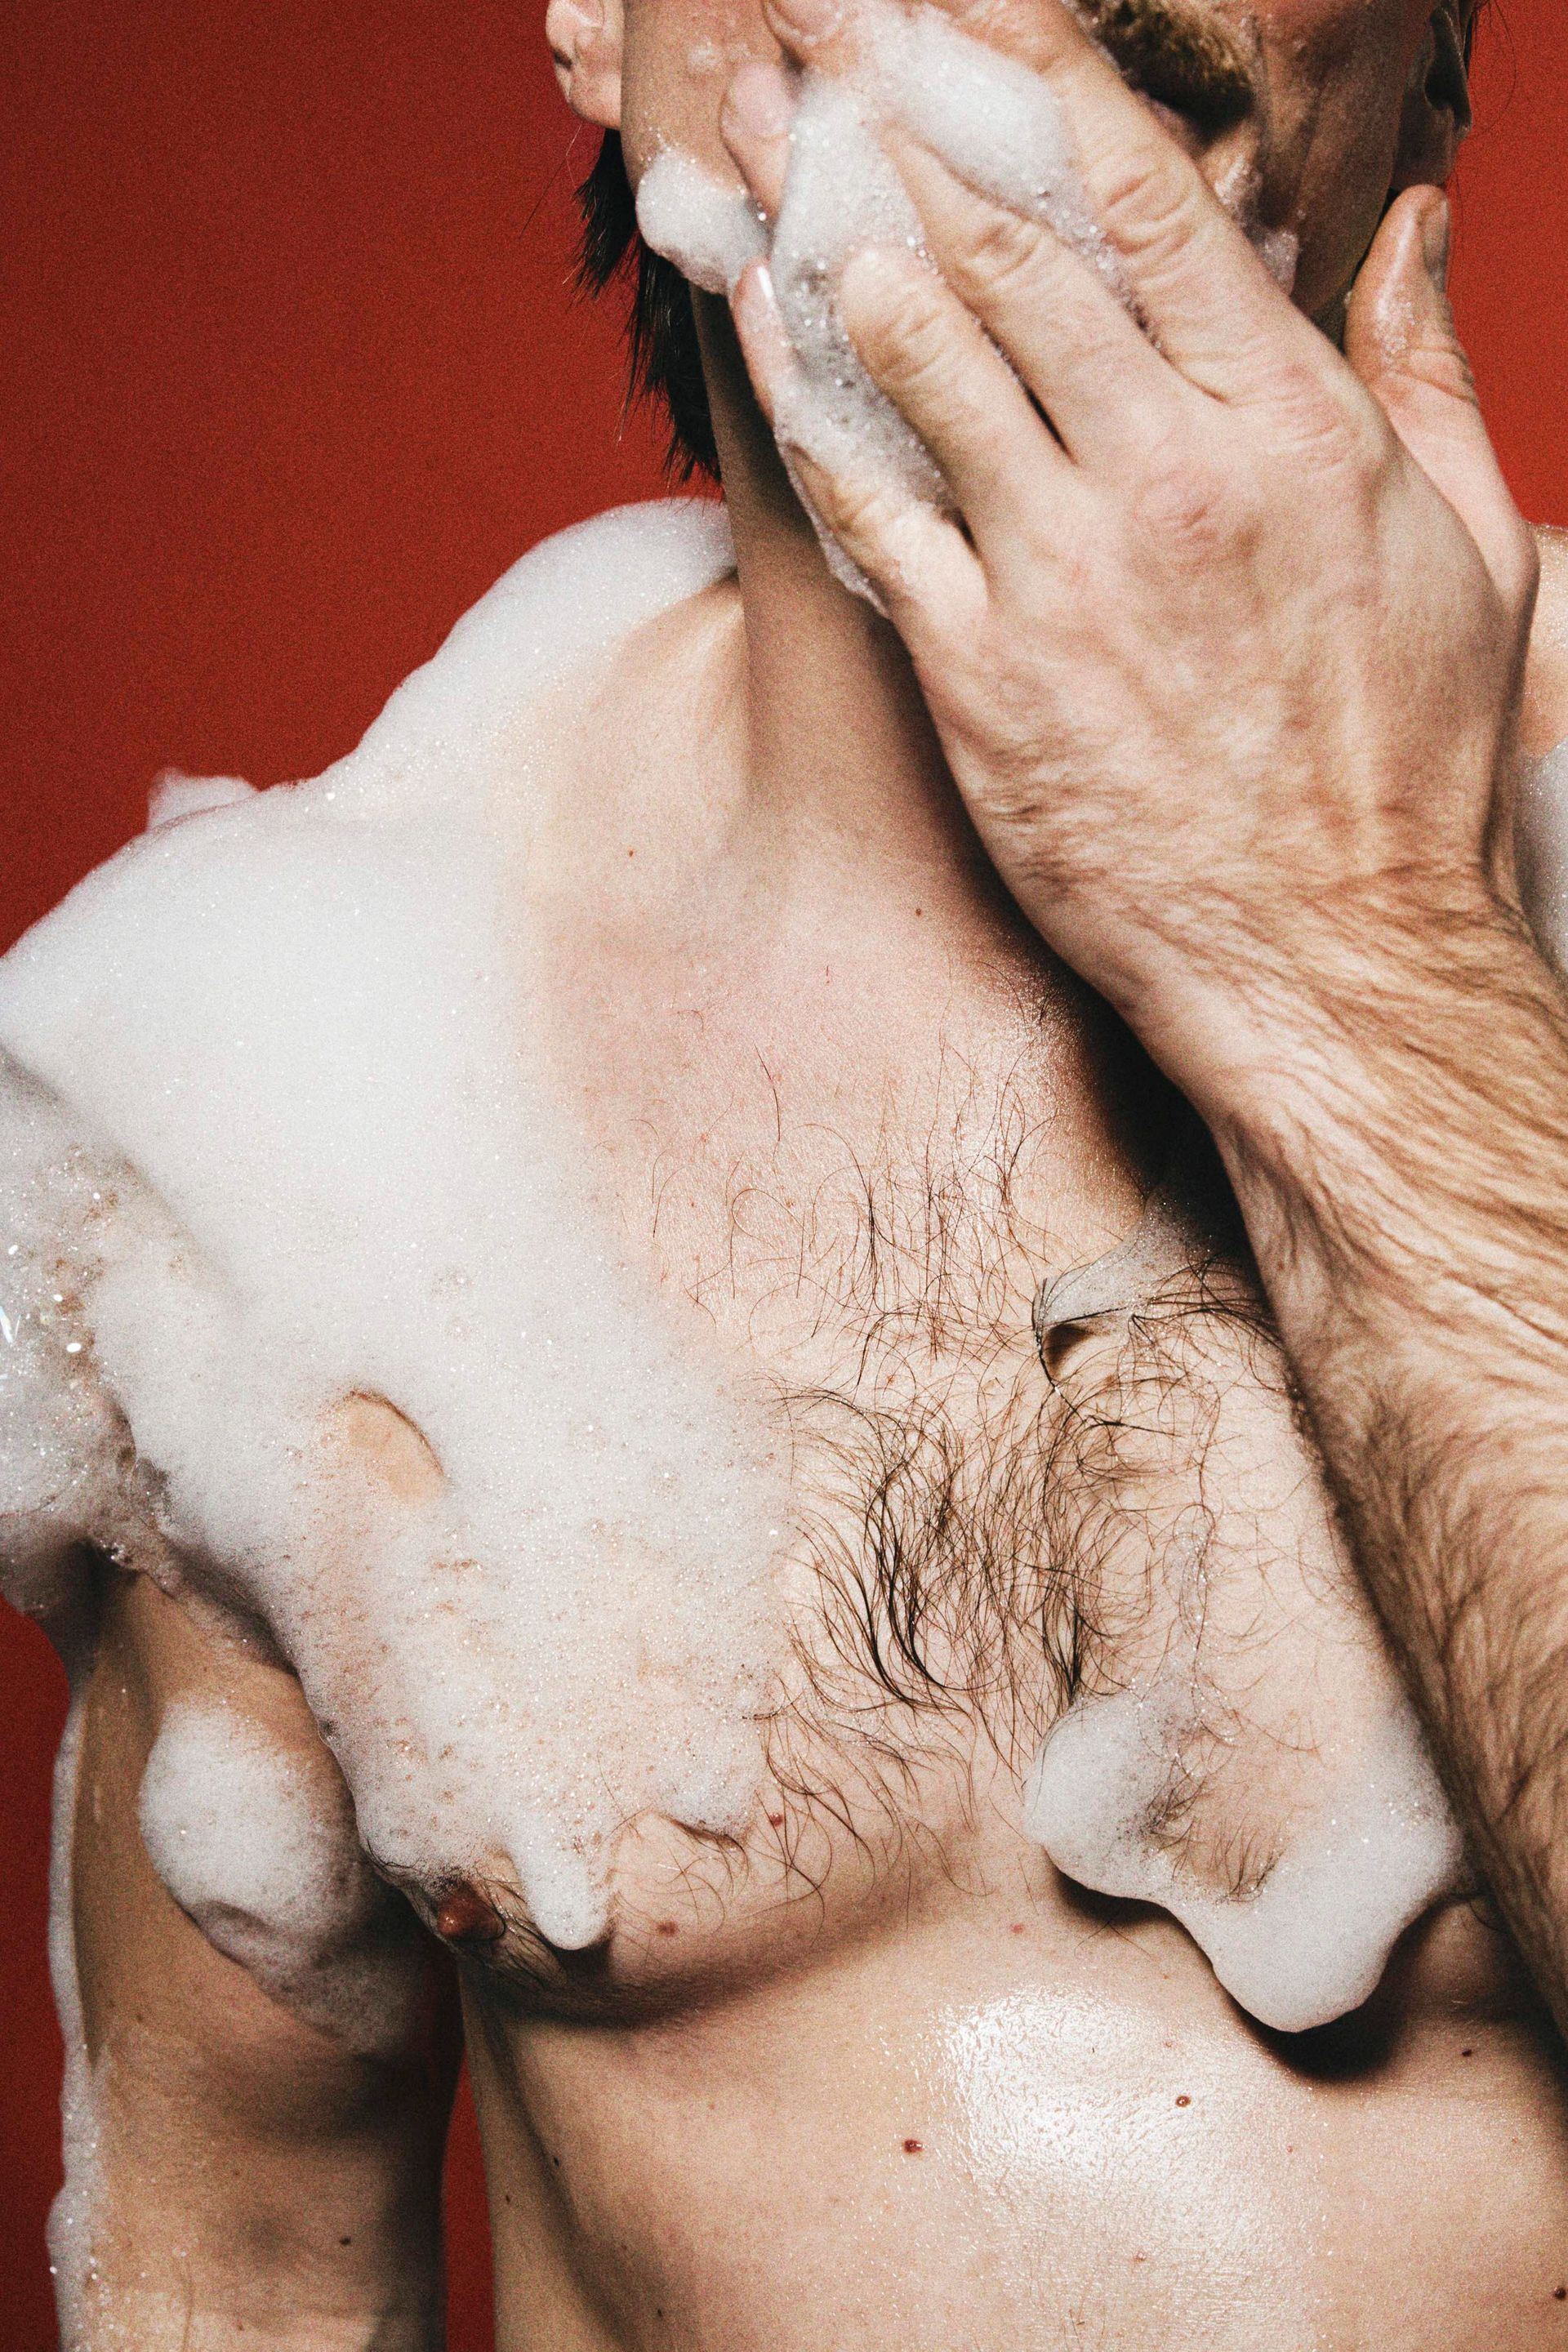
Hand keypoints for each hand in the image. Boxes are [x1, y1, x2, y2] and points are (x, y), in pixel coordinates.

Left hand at [720, 0, 1539, 1118]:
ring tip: (770, 132)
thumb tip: (1407, 225)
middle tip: (827, 27)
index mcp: (1291, 426)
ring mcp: (1064, 576)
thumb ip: (1426, 369)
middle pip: (1014, 251)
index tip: (967, 8)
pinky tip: (755, 322)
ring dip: (835, 227)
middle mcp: (1168, 477)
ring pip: (925, 356)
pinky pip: (870, 510)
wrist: (1331, 956)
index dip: (1042, 81)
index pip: (1148, 203)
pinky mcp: (981, 676)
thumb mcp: (1469, 547)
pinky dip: (808, 404)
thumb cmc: (1406, 766)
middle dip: (910, 116)